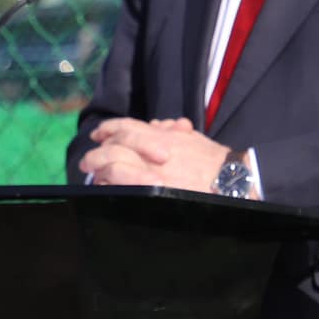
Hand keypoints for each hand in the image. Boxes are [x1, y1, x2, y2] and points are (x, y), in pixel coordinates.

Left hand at [78, 117, 227, 192]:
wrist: (230, 181)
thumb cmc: (214, 160)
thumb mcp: (191, 138)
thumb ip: (170, 130)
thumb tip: (153, 125)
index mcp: (160, 137)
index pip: (125, 127)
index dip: (108, 129)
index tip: (98, 134)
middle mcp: (152, 153)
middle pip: (113, 147)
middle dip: (96, 153)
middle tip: (88, 160)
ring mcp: (150, 174)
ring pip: (113, 167)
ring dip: (99, 170)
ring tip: (94, 175)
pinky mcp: (151, 192)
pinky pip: (122, 188)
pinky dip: (112, 186)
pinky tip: (108, 189)